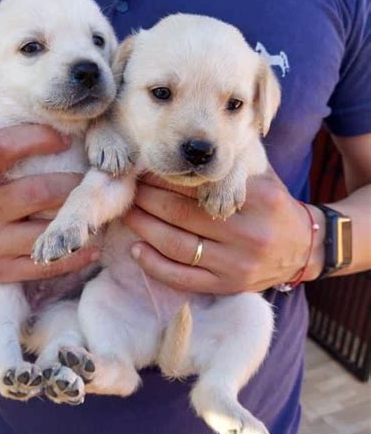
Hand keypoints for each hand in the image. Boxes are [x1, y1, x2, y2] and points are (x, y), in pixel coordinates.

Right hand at [0, 125, 97, 281]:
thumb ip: (7, 149)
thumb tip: (61, 129)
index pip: (6, 147)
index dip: (40, 139)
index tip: (66, 140)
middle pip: (36, 192)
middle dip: (70, 186)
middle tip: (89, 182)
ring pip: (43, 232)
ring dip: (74, 222)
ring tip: (93, 213)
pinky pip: (43, 267)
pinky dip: (73, 258)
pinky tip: (91, 249)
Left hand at [124, 167, 324, 294]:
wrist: (304, 248)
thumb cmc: (274, 206)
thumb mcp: (263, 176)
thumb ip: (230, 163)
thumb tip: (185, 147)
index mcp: (259, 199)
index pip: (198, 186)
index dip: (165, 178)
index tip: (145, 170)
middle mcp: (248, 233)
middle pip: (181, 214)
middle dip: (147, 199)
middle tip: (129, 189)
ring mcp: (236, 264)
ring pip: (177, 245)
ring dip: (144, 228)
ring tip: (128, 213)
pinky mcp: (227, 286)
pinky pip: (182, 278)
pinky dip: (154, 265)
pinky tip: (137, 249)